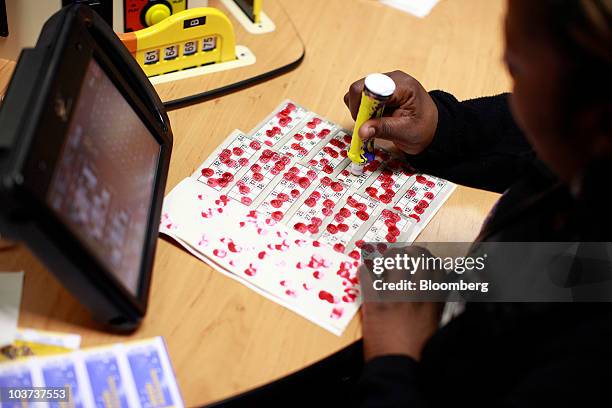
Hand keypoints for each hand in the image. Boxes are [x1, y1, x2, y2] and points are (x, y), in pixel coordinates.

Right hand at [344, 70, 438, 154]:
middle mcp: (392, 79)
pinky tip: (374, 117)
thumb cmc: (424, 128)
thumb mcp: (406, 132)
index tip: (364, 122)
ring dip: (360, 110)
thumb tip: (362, 130)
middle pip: (360, 88)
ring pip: (358, 92)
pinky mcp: (379, 89)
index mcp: (403, 86)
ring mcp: (385, 82)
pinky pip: (361, 97)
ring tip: (374, 122)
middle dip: (359, 109)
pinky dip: (362, 109)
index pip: (371, 87)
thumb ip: (383, 129)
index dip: (362, 106)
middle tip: (368, 125)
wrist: (432, 127)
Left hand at [360, 245, 442, 360]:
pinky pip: (367, 276)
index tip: (421, 259)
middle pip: (417, 258)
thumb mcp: (434, 327)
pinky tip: (365, 269)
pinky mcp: (373, 303)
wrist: (397, 368)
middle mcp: (415, 295)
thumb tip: (434, 291)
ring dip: (388, 255)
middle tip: (403, 252)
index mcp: (433, 302)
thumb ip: (434, 306)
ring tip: (384, 257)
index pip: (436, 268)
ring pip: (393, 260)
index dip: (428, 260)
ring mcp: (394, 297)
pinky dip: (365, 269)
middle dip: (410, 251)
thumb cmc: (416, 353)